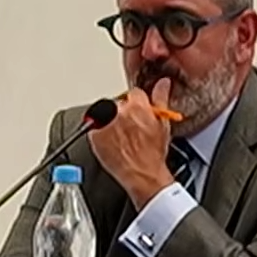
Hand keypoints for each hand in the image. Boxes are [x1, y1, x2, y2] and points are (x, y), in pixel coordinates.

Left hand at [89, 80, 175, 207]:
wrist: (141, 174)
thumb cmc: (153, 153)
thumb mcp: (163, 124)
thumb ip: (161, 98)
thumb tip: (163, 83)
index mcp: (136, 106)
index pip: (134, 94)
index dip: (138, 105)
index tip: (138, 114)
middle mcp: (118, 112)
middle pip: (118, 103)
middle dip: (123, 113)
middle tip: (130, 129)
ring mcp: (103, 123)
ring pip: (105, 114)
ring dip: (111, 121)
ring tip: (122, 137)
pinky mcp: (92, 135)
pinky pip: (94, 127)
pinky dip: (100, 132)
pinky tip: (113, 142)